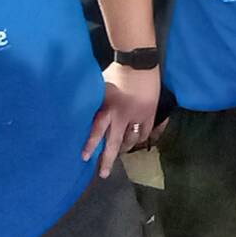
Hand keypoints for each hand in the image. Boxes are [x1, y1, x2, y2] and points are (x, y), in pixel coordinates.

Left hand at [86, 61, 160, 176]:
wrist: (139, 62)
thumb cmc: (116, 72)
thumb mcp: (101, 88)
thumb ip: (98, 103)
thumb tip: (88, 114)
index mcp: (108, 107)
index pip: (97, 129)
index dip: (91, 144)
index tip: (85, 157)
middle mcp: (122, 115)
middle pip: (115, 142)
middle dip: (108, 159)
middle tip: (103, 174)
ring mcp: (138, 116)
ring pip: (131, 140)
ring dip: (125, 148)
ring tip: (120, 154)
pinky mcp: (150, 113)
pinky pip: (145, 132)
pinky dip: (139, 138)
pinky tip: (135, 141)